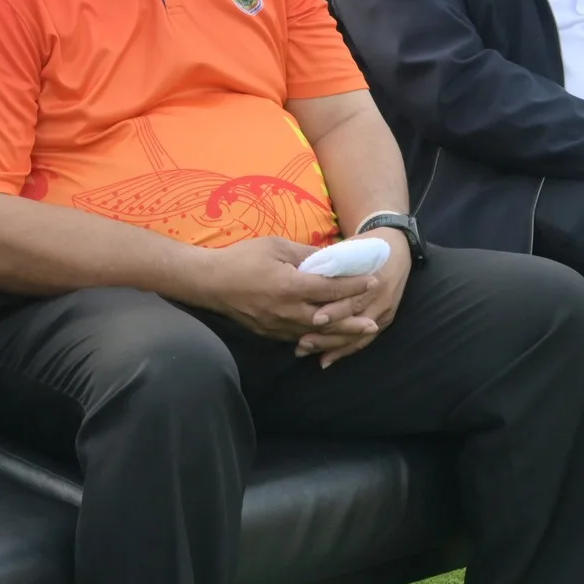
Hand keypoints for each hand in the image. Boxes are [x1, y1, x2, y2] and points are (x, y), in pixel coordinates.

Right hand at [190, 236, 375, 341]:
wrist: (209, 282)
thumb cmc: (242, 258)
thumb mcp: (276, 246)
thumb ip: (305, 254)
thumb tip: (330, 258)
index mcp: (289, 286)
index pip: (330, 288)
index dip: (353, 285)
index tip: (372, 281)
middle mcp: (286, 310)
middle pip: (328, 319)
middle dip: (353, 320)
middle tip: (374, 322)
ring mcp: (277, 325)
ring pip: (316, 333)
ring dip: (339, 334)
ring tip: (358, 334)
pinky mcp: (269, 333)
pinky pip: (298, 337)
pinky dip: (317, 338)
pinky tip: (327, 337)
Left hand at [296, 231, 413, 367]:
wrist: (399, 248)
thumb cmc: (368, 246)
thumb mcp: (351, 248)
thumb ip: (331, 262)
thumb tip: (301, 270)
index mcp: (373, 278)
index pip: (353, 298)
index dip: (334, 310)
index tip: (313, 318)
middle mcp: (381, 299)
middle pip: (353, 322)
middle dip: (326, 334)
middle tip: (301, 343)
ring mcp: (385, 312)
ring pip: (356, 336)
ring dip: (331, 346)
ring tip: (305, 350)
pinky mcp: (385, 321)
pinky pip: (364, 342)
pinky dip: (344, 352)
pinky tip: (325, 361)